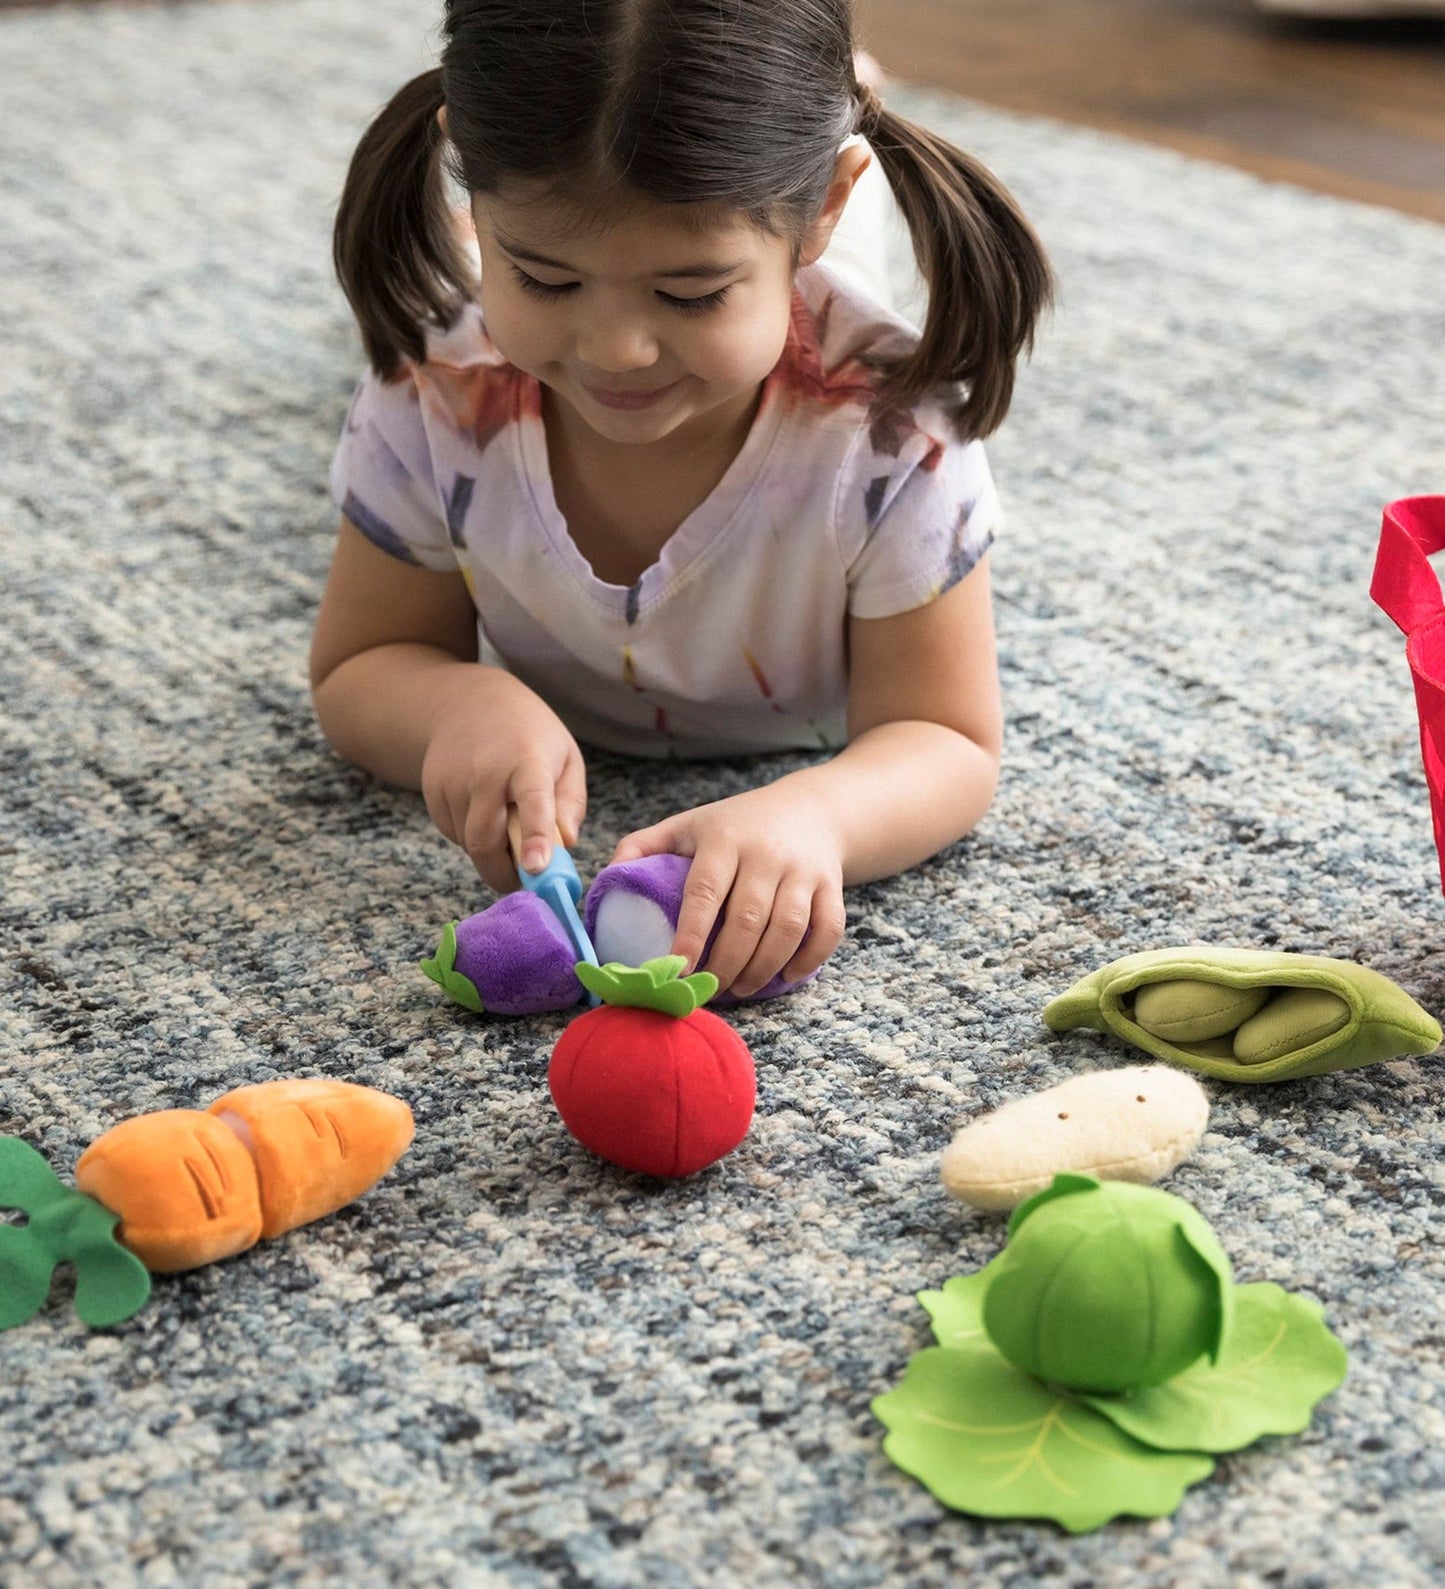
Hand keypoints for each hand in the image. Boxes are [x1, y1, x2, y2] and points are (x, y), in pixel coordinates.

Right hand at [420, 673, 586, 893]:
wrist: (467, 701)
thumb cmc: (529, 734)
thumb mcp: (565, 757)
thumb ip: (571, 803)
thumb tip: (566, 843)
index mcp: (527, 761)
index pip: (532, 802)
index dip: (534, 838)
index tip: (536, 868)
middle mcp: (485, 772)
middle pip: (486, 841)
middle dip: (504, 873)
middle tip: (524, 879)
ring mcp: (453, 782)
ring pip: (468, 844)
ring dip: (490, 852)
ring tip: (507, 825)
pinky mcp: (433, 791)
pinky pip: (454, 833)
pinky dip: (471, 837)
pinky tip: (483, 811)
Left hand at [610, 783, 846, 997]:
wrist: (811, 809)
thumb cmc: (738, 825)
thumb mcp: (690, 824)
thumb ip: (644, 846)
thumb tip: (606, 877)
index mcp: (724, 839)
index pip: (704, 891)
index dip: (690, 933)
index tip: (675, 969)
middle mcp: (766, 853)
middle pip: (746, 918)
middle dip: (726, 963)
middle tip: (708, 988)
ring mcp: (803, 870)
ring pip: (786, 929)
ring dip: (762, 968)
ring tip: (741, 988)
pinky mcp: (832, 885)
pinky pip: (826, 930)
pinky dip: (808, 960)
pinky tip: (784, 976)